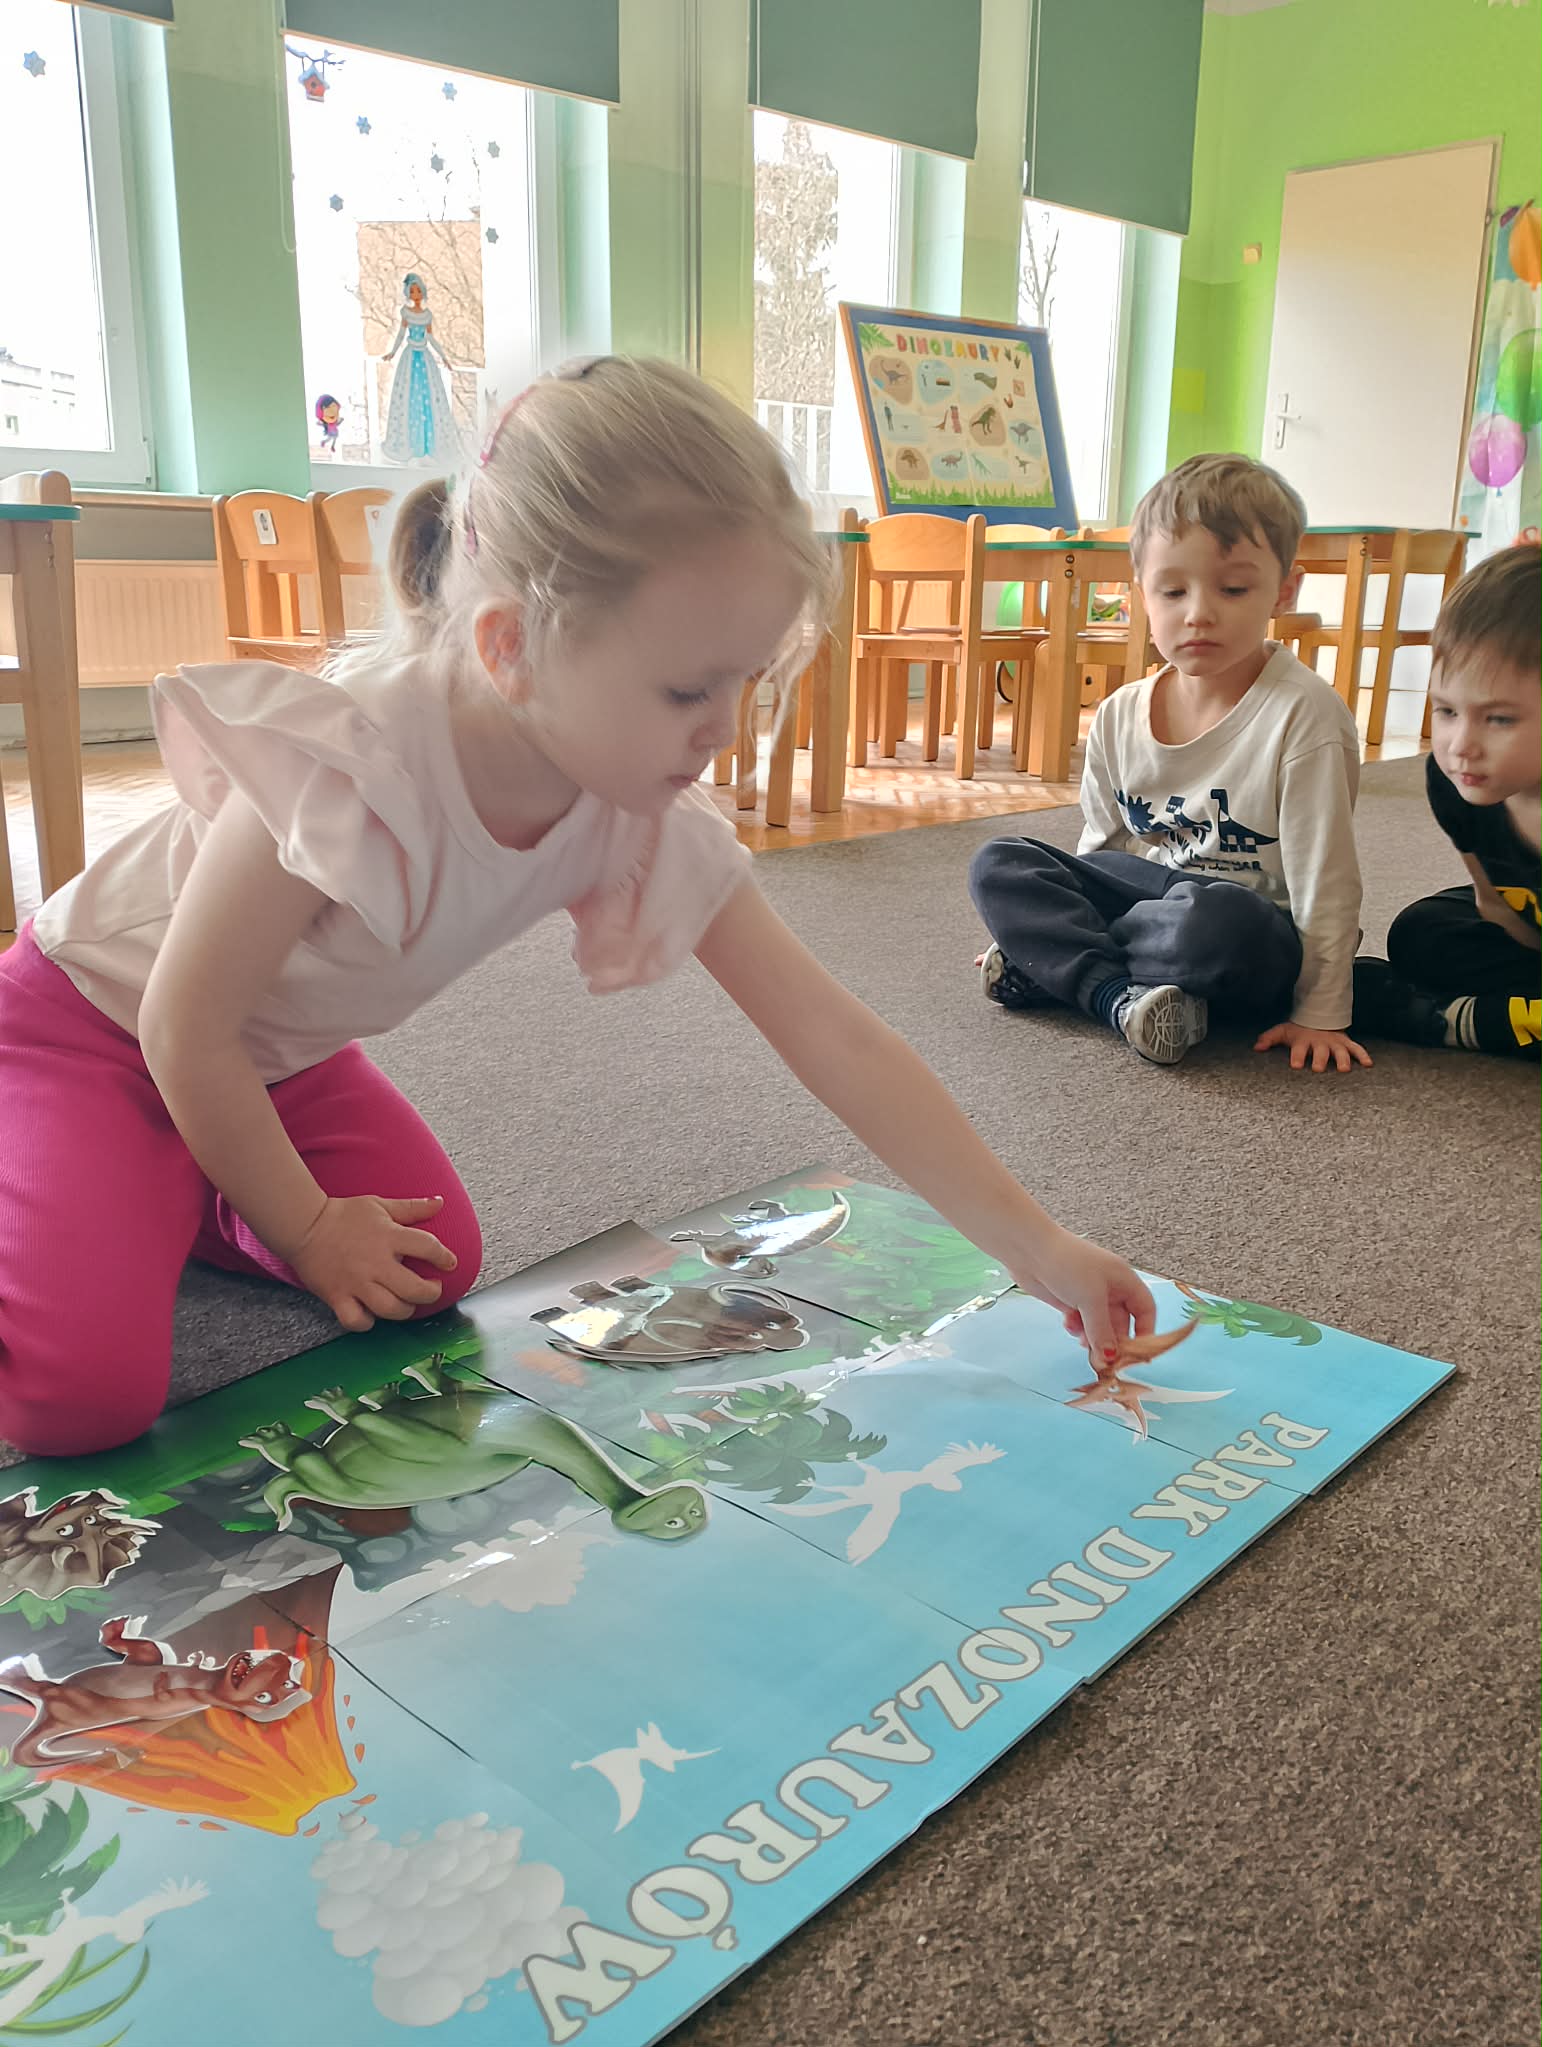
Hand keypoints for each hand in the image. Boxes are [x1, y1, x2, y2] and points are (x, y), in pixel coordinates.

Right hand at [290, 1194, 457, 1332]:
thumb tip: (439, 1203)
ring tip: (406, 1302)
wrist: (303, 1225)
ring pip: (390, 1309)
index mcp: (389, 1236)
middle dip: (430, 1292)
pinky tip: (372, 1313)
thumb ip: (412, 1207)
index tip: (449, 1263)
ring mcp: (356, 1283)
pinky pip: (357, 1321)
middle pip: (414, 1289)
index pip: (428, 1248)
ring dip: (404, 1309)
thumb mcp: (379, 1204)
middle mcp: (375, 1263)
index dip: (444, 1258)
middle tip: (431, 1288)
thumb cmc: (343, 1214)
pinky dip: (367, 1322)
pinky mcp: (337, 1297)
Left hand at [1011, 1227, 1156, 1358]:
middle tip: (1104, 1359)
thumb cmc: (1067, 1263)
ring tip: (1083, 1341)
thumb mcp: (1091, 1299)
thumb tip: (1110, 1357)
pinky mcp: (1071, 1302)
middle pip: (1121, 1323)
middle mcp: (1110, 1289)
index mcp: (1124, 1280)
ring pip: (1100, 1326)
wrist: (1030, 1250)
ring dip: (1093, 1337)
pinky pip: (1082, 1324)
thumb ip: (1102, 1330)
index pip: (1145, 1309)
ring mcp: (1089, 1296)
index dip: (1145, 1331)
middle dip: (1113, 1341)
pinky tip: (1068, 1324)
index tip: (1136, 1353)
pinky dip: (1078, 1329)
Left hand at [1254, 1021, 1371, 1072]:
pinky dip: (1363, 1056)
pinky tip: (1369, 1064)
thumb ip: (1269, 1039)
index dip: (1298, 1056)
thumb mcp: (1282, 1032)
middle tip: (1319, 1068)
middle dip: (1320, 1059)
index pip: (1299, 1050)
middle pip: (1321, 1052)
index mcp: (1304, 1041)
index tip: (1296, 1065)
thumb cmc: (1299, 1030)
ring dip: (1342, 1060)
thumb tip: (1256, 1047)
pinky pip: (1356, 1049)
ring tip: (1344, 1069)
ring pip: (1340, 1052)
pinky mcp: (1346, 1043)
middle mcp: (1320, 1043)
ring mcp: (1335, 1043)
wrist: (1318, 1018)